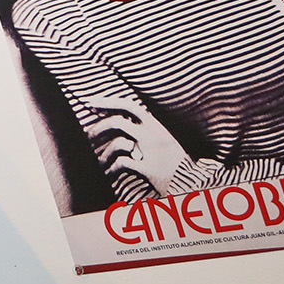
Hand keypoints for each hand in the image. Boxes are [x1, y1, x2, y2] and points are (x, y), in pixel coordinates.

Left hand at [81, 94, 195, 196]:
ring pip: (117, 144)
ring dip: (103, 155)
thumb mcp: (165, 140)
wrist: (195, 182)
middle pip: (118, 122)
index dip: (108, 101)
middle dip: (98, 128)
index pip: (129, 105)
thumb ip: (147, 130)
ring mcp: (151, 151)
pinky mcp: (149, 169)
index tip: (91, 101)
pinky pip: (122, 164)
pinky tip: (108, 174)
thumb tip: (123, 120)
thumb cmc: (176, 163)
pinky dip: (111, 169)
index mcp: (157, 126)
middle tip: (89, 135)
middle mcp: (153, 135)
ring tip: (99, 163)